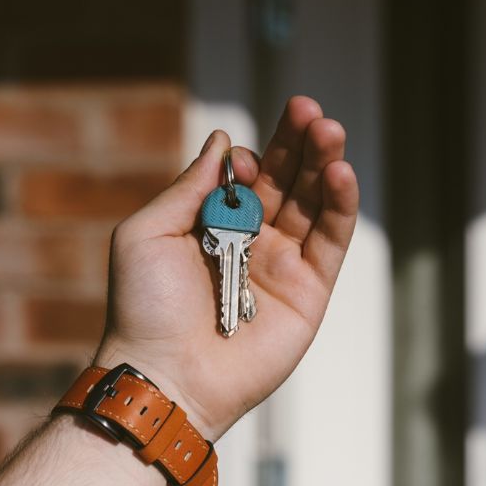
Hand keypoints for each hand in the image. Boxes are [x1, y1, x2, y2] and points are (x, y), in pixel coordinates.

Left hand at [94, 97, 358, 439]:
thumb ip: (188, 187)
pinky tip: (340, 174)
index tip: (243, 160)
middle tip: (310, 110)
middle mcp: (251, 240)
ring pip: (314, 204)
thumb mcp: (148, 233)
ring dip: (325, 164)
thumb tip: (221, 140)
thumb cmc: (145, 305)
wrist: (165, 374)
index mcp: (212, 225)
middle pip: (287, 181)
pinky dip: (340, 206)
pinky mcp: (309, 291)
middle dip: (298, 144)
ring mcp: (282, 264)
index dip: (252, 158)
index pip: (246, 176)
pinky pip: (331, 242)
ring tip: (329, 130)